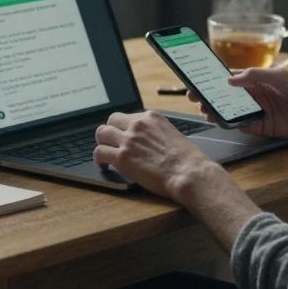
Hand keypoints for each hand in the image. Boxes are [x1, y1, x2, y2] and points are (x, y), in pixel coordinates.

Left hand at [93, 110, 221, 199]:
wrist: (188, 172)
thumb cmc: (187, 159)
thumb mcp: (173, 134)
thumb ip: (157, 132)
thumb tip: (149, 140)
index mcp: (151, 117)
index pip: (129, 116)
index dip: (125, 127)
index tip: (124, 136)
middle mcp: (137, 124)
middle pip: (112, 120)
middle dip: (110, 131)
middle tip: (112, 143)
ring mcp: (128, 140)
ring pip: (101, 133)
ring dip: (101, 142)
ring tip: (104, 153)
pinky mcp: (122, 157)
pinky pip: (100, 152)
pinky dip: (98, 159)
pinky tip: (103, 165)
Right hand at [189, 67, 287, 140]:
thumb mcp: (280, 76)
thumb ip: (254, 75)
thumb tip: (230, 79)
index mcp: (259, 79)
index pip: (232, 79)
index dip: (214, 80)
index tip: (199, 81)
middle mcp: (257, 95)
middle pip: (228, 96)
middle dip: (211, 97)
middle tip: (196, 99)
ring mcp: (260, 112)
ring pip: (233, 112)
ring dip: (219, 111)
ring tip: (206, 111)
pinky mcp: (265, 128)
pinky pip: (244, 126)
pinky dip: (233, 124)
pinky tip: (224, 122)